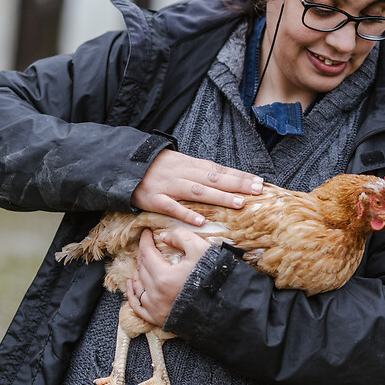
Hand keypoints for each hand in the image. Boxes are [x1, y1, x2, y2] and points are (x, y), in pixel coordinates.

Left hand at [127, 228, 210, 326]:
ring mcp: (155, 308)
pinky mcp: (158, 318)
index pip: (147, 253)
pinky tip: (132, 285)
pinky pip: (137, 306)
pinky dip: (132, 294)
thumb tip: (164, 236)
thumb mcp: (201, 250)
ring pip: (138, 285)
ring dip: (138, 271)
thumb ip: (181, 237)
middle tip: (148, 246)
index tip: (146, 233)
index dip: (145, 240)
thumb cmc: (213, 277)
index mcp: (164, 276)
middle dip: (143, 254)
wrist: (225, 305)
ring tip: (142, 263)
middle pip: (142, 268)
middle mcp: (155, 293)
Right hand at [131, 150, 263, 225]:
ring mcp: (169, 186)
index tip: (259, 182)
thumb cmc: (157, 167)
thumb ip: (200, 171)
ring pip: (198, 191)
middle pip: (214, 179)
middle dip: (237, 185)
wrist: (125, 165)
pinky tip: (201, 221)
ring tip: (239, 203)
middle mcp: (183, 173)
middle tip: (257, 191)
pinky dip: (186, 214)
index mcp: (191, 164)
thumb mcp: (180, 163)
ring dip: (219, 197)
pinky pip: (172, 207)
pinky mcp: (155, 199)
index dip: (239, 176)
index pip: (219, 170)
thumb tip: (225, 178)